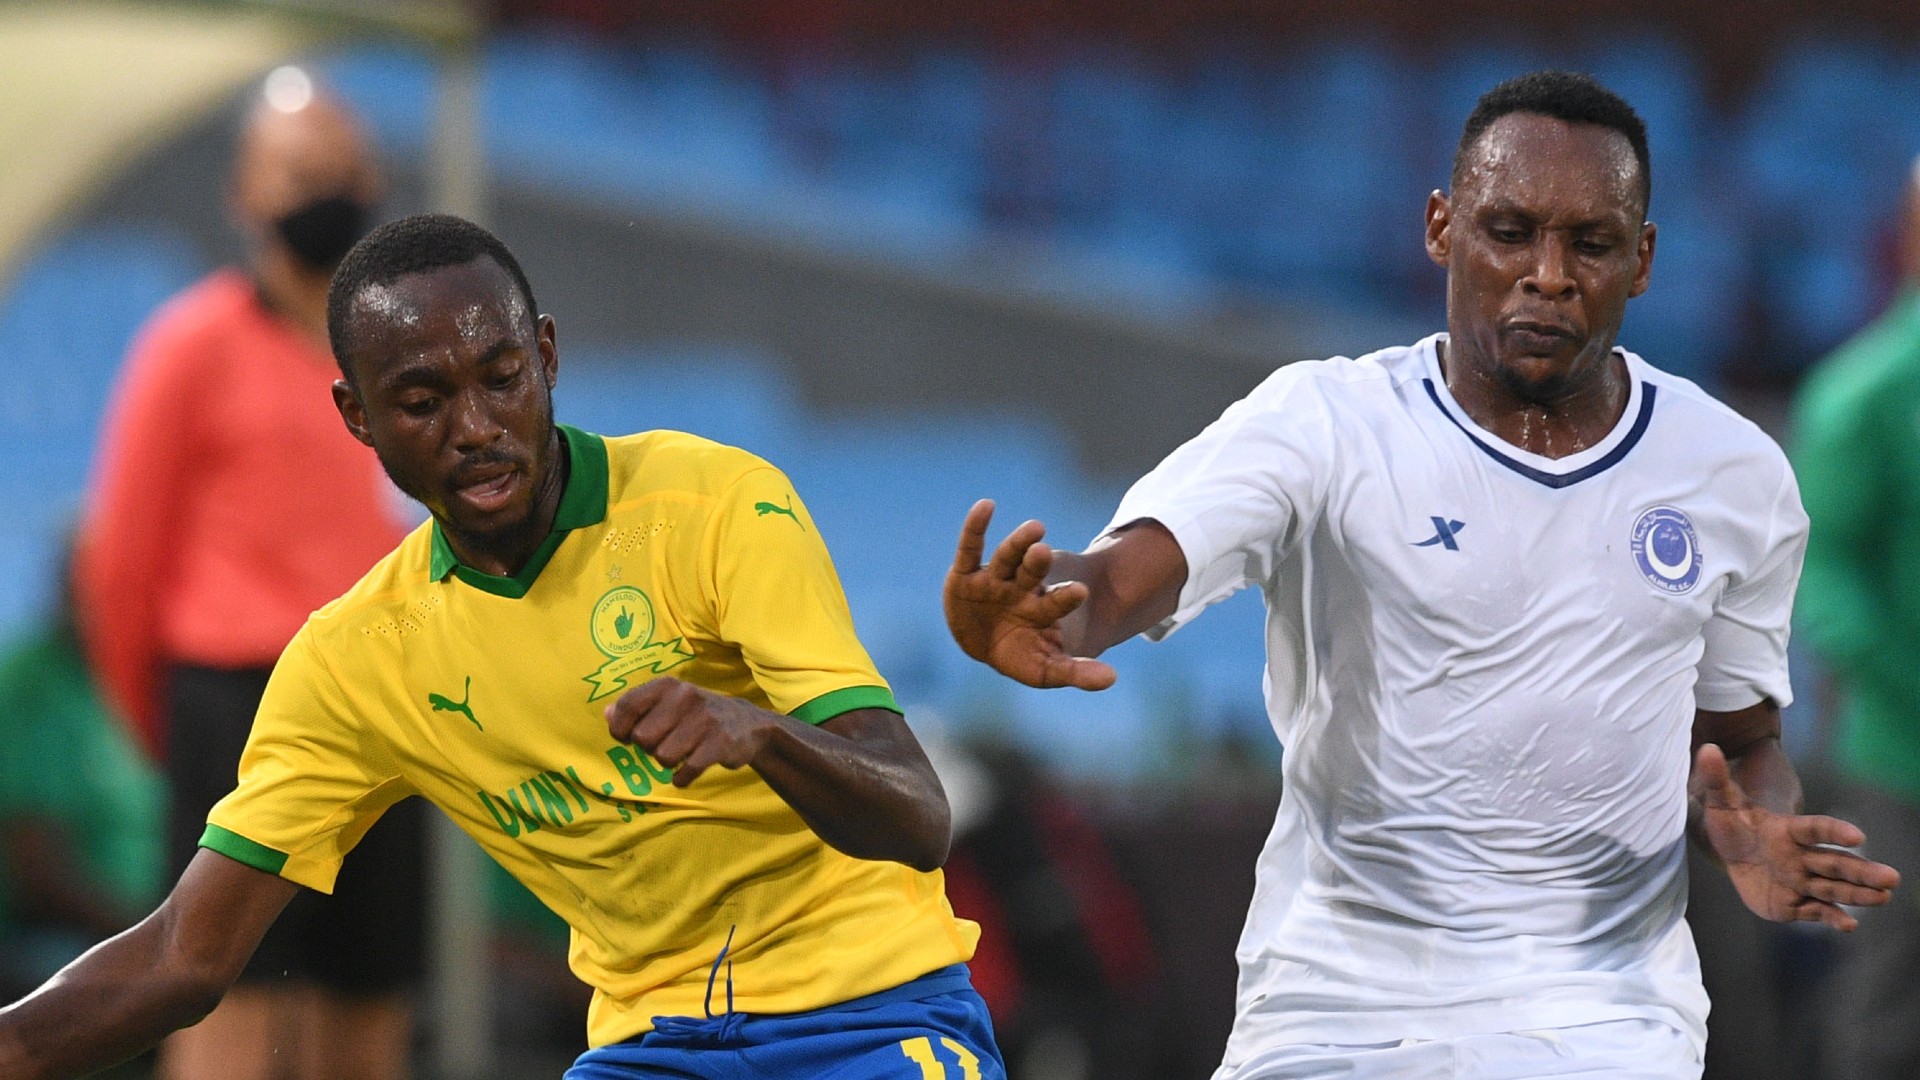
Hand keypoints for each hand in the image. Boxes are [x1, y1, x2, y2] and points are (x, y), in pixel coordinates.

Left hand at [605, 677, 772, 786]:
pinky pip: (687, 770)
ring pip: (663, 756)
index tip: (626, 737)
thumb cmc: (696, 715)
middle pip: (643, 738)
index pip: (627, 706)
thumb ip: (636, 707)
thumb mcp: (668, 702)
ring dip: (668, 762)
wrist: (747, 724)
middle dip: (649, 748)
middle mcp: (685, 697)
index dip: (619, 728)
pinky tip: (687, 773)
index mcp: (668, 686)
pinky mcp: (720, 742)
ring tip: (681, 753)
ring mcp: (704, 720)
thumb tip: (608, 714)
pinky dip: (682, 778)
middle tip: (664, 744)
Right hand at [944, 498, 1115, 690]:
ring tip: (1034, 528)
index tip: (1081, 590)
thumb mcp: (1046, 669)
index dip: (1065, 597)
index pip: (1056, 602)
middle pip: (1032, 572)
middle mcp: (1020, 590)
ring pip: (1007, 557)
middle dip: (1038, 562)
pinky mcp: (965, 575)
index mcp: (1040, 611)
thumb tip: (1112, 679)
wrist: (986, 642)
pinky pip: (970, 548)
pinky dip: (975, 528)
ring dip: (1018, 543)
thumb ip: (1076, 673)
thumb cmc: (1022, 654)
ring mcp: (994, 580)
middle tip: (1047, 551)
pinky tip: (985, 506)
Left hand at [1692, 743, 1899, 929]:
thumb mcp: (1720, 800)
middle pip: (1835, 863)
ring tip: (1884, 897)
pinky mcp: (1794, 903)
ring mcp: (1801, 881)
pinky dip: (1832, 918)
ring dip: (1857, 894)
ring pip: (1832, 888)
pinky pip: (1815, 911)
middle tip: (1892, 878)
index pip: (1815, 829)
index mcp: (1789, 830)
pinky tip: (1849, 925)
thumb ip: (1716, 777)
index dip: (1834, 831)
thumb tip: (1708, 749)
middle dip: (1862, 871)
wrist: (1734, 850)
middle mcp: (1802, 857)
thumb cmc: (1733, 822)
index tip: (1857, 836)